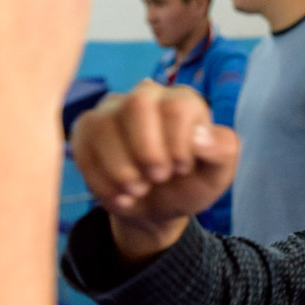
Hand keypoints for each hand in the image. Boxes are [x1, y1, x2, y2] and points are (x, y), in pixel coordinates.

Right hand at [70, 80, 238, 248]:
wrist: (157, 210)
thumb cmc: (189, 184)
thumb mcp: (217, 174)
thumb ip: (222, 151)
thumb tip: (199, 136)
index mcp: (183, 100)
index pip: (177, 107)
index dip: (178, 145)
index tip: (182, 169)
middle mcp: (146, 95)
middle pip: (137, 104)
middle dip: (148, 152)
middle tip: (158, 177)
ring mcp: (111, 110)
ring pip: (104, 125)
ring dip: (123, 170)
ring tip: (139, 189)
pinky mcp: (86, 131)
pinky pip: (83, 148)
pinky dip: (103, 182)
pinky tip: (120, 194)